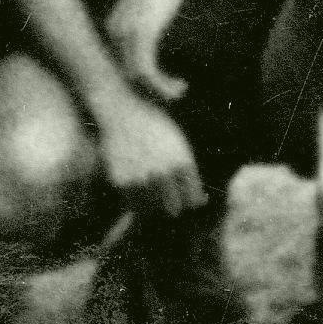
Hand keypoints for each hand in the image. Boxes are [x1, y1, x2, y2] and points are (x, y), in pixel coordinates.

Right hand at [93, 87, 206, 217]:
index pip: (193, 201)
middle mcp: (163, 173)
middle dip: (172, 205)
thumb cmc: (155, 127)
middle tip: (166, 196)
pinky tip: (135, 183)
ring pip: (152, 210)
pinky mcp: (121, 182)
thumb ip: (190, 173)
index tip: (185, 195)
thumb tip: (201, 203)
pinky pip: (133, 204)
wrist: (122, 113)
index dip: (190, 199)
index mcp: (182, 163)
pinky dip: (134, 199)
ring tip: (148, 187)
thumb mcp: (180, 144)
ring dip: (152, 203)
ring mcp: (141, 178)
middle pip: (174, 209)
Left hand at [104, 0, 198, 100]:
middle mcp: (115, 33)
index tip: (165, 84)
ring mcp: (126, 35)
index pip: (122, 63)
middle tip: (174, 93)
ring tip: (180, 93)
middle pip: (127, 73)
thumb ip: (145, 22)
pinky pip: (148, 72)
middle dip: (151, 89)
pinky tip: (181, 86)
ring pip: (138, 77)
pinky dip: (163, 84)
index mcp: (114, 27)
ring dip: (160, 90)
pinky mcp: (142, 37)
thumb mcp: (150, 6)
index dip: (143, 79)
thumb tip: (150, 32)